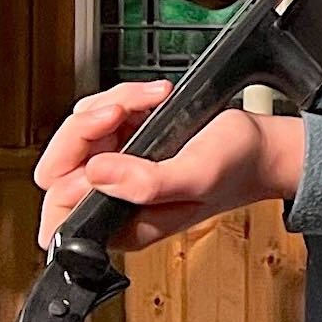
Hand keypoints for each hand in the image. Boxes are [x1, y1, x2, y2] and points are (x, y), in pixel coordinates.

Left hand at [35, 80, 304, 252]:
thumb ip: (147, 182)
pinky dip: (123, 98)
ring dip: (112, 104)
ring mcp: (118, 172)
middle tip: (122, 109)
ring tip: (149, 98)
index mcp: (124, 223)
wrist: (264, 146)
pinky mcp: (126, 145)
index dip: (68, 172)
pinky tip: (152, 98)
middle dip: (88, 126)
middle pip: (60, 164)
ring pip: (79, 132)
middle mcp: (113, 202)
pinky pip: (100, 116)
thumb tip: (94, 174)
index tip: (103, 142)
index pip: (58, 211)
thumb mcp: (198, 175)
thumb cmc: (239, 166)